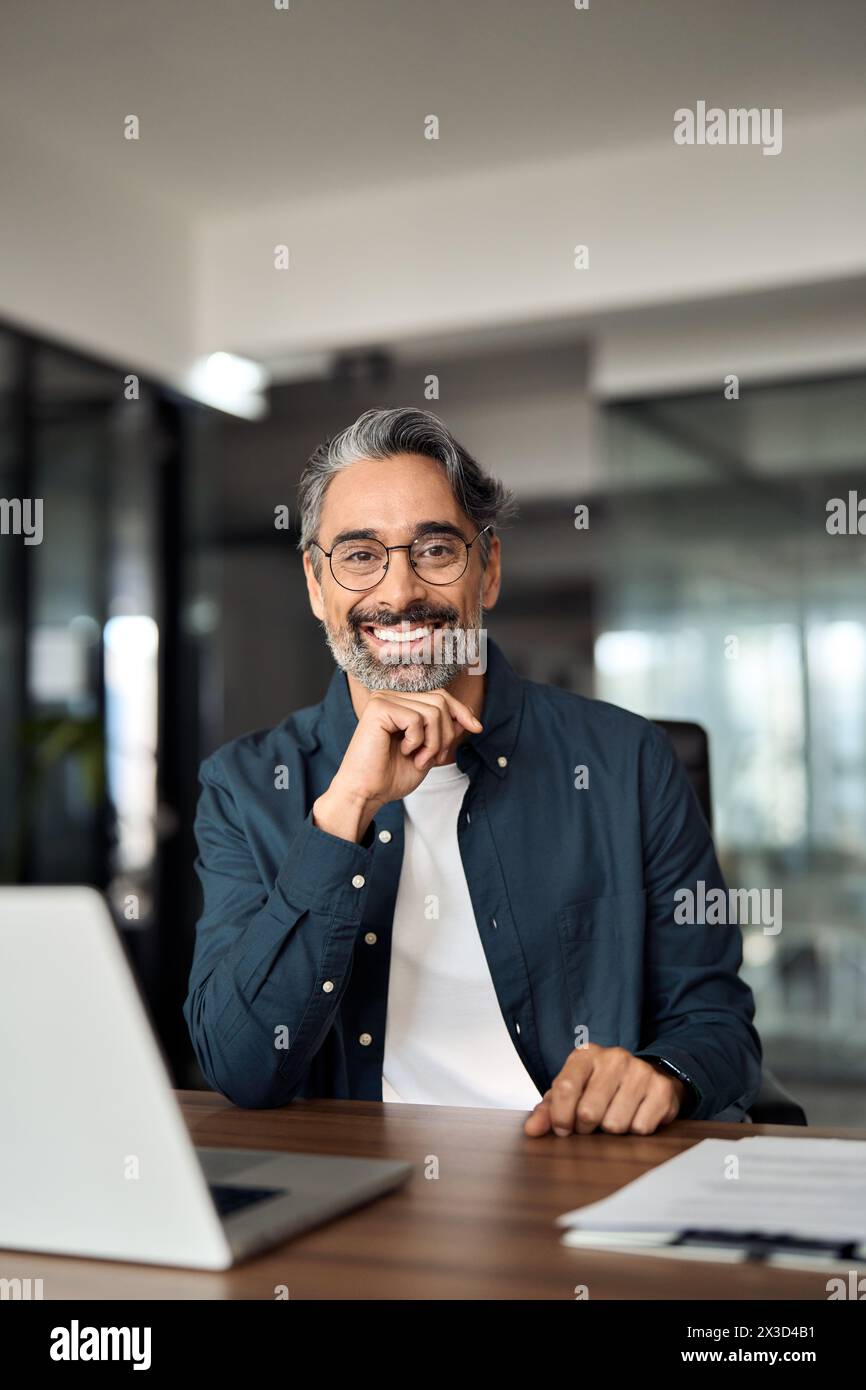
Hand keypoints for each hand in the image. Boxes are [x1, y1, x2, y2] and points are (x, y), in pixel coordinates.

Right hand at [313, 688, 481, 841]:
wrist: (367, 793)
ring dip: (433, 742)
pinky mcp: (378, 708)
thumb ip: (444, 732)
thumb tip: (466, 717)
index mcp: (401, 704)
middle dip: (445, 734)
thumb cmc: (390, 777)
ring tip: (419, 758)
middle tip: (434, 758)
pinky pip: (416, 719)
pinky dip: (417, 741)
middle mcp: (392, 697)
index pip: (440, 696)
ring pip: (433, 711)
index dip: (462, 711)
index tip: (477, 728)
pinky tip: (403, 751)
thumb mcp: (429, 752)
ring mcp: (384, 699)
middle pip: (440, 701)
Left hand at [523, 1044, 685, 1137]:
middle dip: (586, 1127)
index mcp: (586, 1054)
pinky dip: (635, 1130)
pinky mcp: (662, 1089)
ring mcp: (640, 1071)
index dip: (560, 1117)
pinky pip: (641, 1128)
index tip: (563, 1129)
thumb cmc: (601, 1087)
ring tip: (614, 1116)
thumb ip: (548, 1110)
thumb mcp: (572, 1092)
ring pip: (615, 1123)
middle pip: (589, 1111)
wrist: (646, 1077)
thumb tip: (532, 1130)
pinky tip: (634, 1115)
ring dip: (612, 1129)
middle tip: (591, 1123)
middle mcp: (614, 1057)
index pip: (565, 1088)